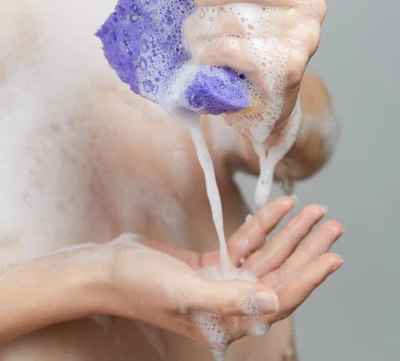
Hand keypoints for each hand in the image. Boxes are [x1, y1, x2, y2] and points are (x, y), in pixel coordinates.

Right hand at [100, 196, 342, 350]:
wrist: (108, 269)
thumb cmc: (141, 286)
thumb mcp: (185, 293)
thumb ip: (231, 298)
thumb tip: (274, 303)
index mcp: (227, 320)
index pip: (279, 299)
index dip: (308, 278)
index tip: (333, 256)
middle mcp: (230, 303)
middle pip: (279, 274)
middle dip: (306, 249)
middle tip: (331, 225)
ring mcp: (222, 282)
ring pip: (266, 256)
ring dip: (289, 233)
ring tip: (312, 211)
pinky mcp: (212, 264)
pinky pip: (245, 244)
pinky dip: (262, 226)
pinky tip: (279, 209)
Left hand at [185, 0, 325, 153]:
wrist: (259, 103)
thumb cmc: (239, 43)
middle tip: (193, 2)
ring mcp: (304, 32)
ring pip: (234, 16)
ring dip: (199, 29)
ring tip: (193, 36)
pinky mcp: (290, 64)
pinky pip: (231, 47)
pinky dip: (208, 52)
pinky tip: (206, 58)